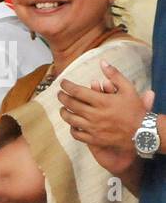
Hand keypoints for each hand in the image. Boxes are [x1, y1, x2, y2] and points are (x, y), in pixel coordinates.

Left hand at [57, 60, 154, 176]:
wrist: (142, 132)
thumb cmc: (135, 109)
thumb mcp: (128, 89)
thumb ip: (114, 75)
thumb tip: (102, 62)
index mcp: (102, 101)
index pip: (77, 92)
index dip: (67, 86)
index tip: (62, 83)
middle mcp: (95, 115)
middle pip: (71, 105)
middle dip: (62, 97)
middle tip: (59, 94)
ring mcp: (93, 128)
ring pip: (71, 120)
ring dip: (64, 113)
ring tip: (62, 108)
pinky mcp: (94, 139)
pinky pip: (76, 134)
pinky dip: (71, 128)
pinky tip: (72, 124)